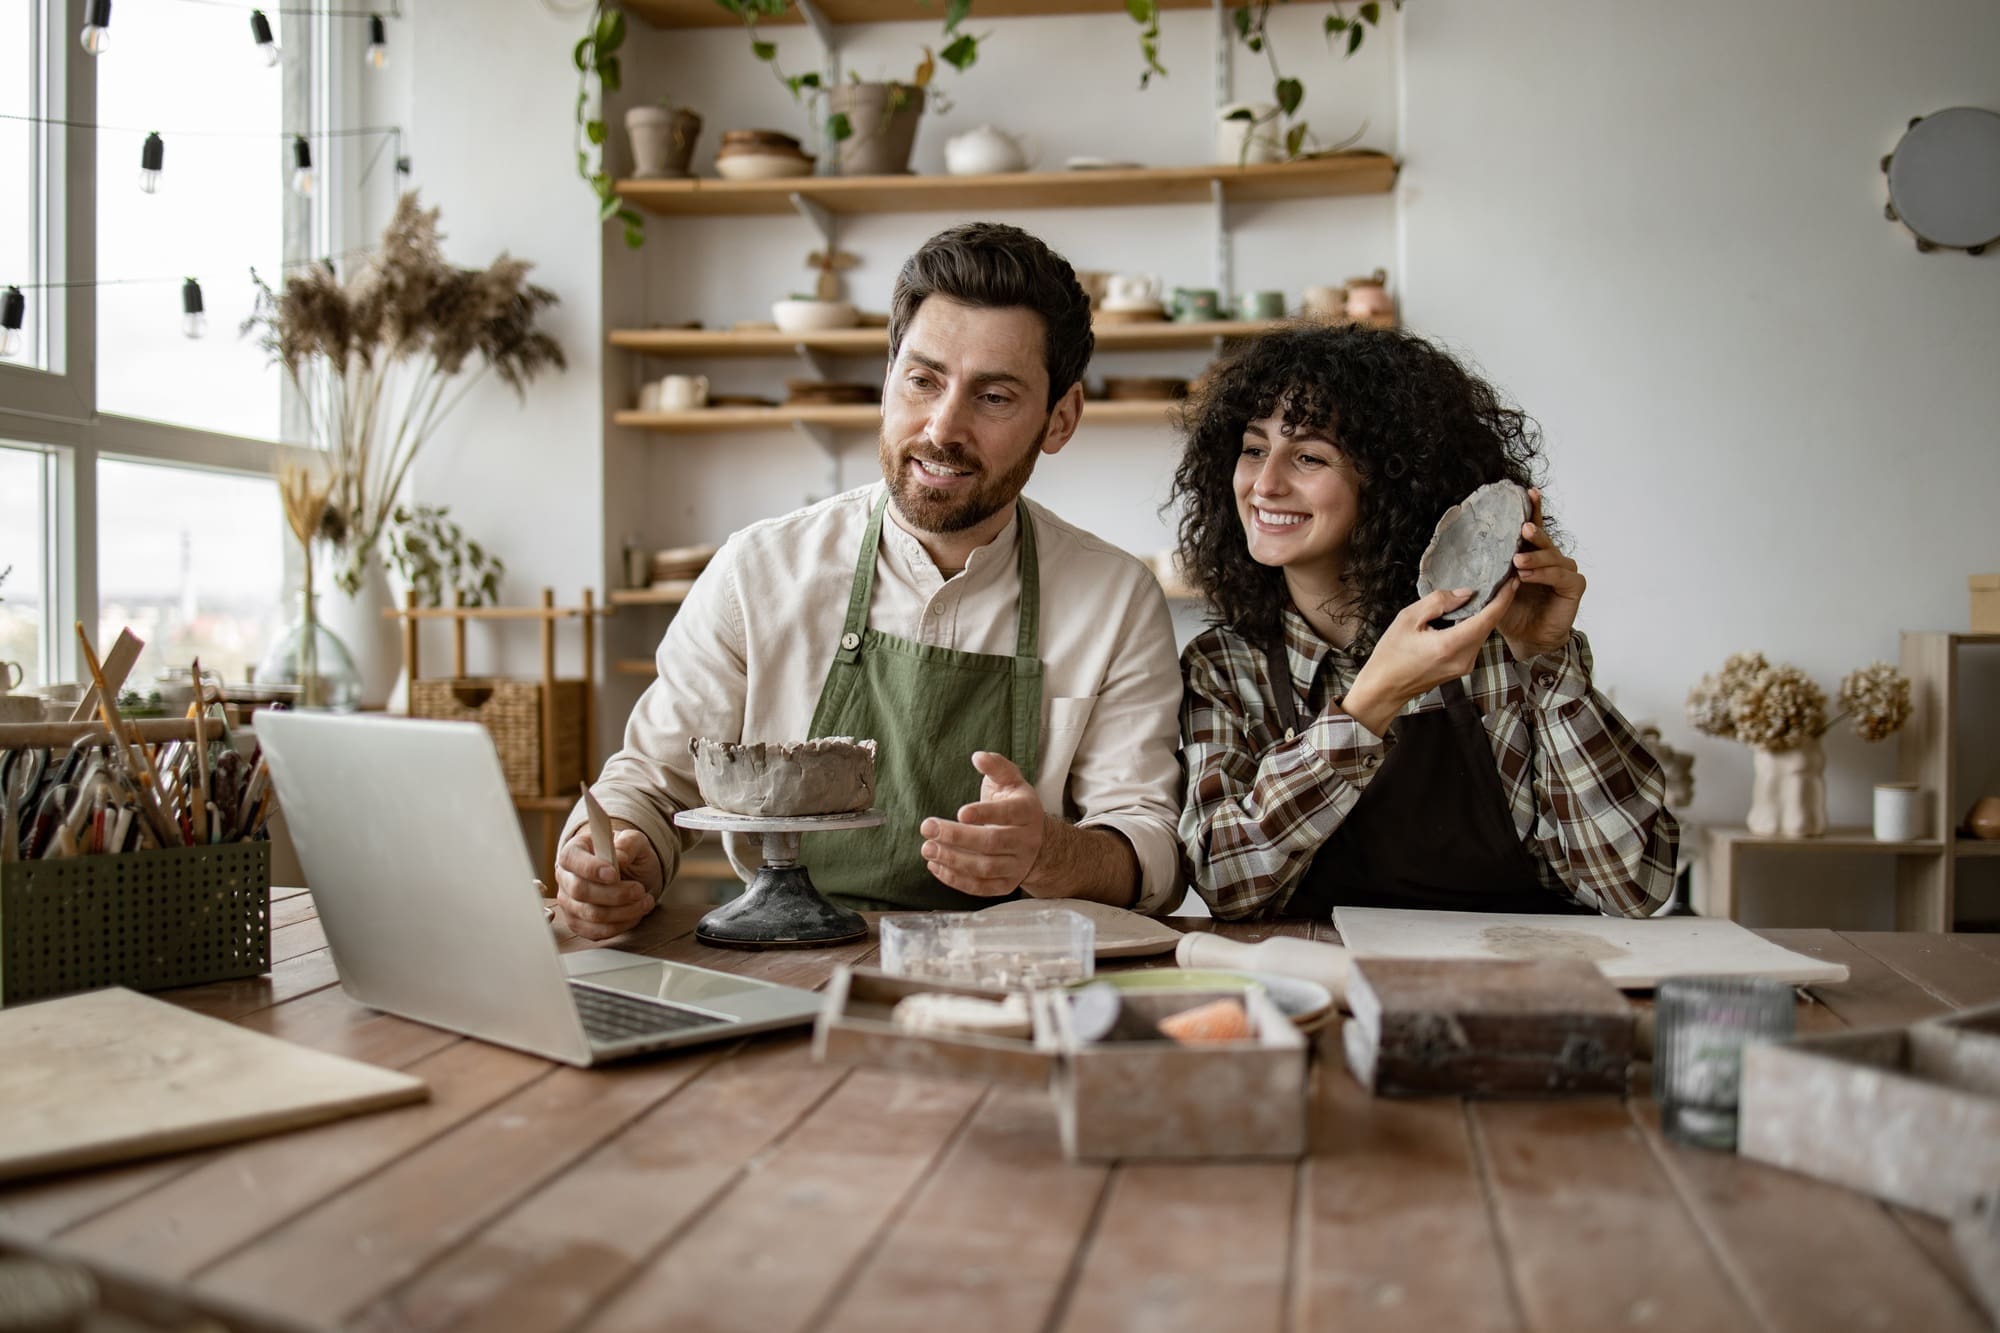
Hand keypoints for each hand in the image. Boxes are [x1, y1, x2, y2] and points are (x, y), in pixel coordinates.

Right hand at [554, 822, 662, 941]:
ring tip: (644, 901)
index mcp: (574, 851)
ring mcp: (569, 903)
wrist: (633, 876)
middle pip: (580, 891)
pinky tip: (635, 913)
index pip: (571, 859)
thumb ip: (628, 843)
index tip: (614, 874)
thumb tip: (619, 857)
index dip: (591, 868)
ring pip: (591, 914)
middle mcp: (566, 877)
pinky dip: (621, 925)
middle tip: (639, 890)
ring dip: (624, 911)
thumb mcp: (636, 842)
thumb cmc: (629, 856)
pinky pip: (596, 932)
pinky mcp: (579, 924)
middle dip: (615, 894)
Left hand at [919, 751, 1047, 896]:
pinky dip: (955, 879)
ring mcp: (1018, 866)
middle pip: (991, 842)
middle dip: (957, 837)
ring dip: (952, 860)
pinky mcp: (1006, 885)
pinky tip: (935, 865)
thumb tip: (978, 756)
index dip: (985, 814)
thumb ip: (996, 766)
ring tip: (927, 849)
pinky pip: (980, 887)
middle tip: (927, 827)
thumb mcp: (1011, 781)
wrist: (1038, 842)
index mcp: (1027, 812)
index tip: (960, 812)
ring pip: (984, 868)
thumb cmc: (1015, 805)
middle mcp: (1026, 841)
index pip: (1008, 814)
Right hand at [1340, 582, 1518, 735]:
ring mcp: (1465, 666)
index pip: (1488, 617)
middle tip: (1499, 579)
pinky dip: (1475, 625)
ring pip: (1482, 633)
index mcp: (1451, 645)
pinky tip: (1468, 613)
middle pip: (1489, 625)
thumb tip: (1465, 593)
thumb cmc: (1391, 655)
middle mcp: (1464, 658)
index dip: (1504, 597)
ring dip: (1485, 614)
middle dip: (1496, 602)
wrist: (1384, 689)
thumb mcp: (1408, 619)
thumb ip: (1438, 602)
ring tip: (1485, 591)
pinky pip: (1474, 642)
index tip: (1513, 579)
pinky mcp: (1462, 668)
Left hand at [1498, 487, 1585, 661]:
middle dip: (1533, 533)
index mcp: (1533, 554)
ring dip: (1535, 558)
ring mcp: (1565, 571)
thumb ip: (1491, 570)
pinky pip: (1560, 575)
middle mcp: (1551, 558)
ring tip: (1517, 563)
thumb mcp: (1496, 588)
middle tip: (1522, 530)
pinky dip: (1544, 575)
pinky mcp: (1574, 586)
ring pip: (1552, 557)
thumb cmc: (1512, 613)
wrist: (1527, 640)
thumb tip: (1468, 551)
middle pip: (1543, 539)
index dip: (1533, 509)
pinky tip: (1528, 576)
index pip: (1533, 528)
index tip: (1528, 492)